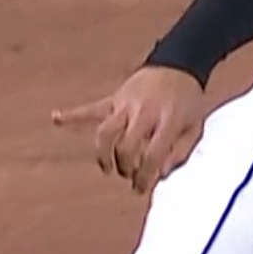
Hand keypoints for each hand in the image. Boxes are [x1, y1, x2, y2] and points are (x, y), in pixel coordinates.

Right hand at [52, 65, 207, 193]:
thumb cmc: (189, 101)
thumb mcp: (196, 127)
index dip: (144, 177)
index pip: (151, 155)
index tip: (140, 188)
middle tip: (128, 174)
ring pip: (105, 132)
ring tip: (107, 167)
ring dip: (102, 154)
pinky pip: (90, 108)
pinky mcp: (114, 98)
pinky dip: (72, 114)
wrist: (180, 65)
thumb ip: (181, 152)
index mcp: (169, 120)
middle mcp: (145, 112)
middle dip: (124, 167)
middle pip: (124, 146)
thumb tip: (161, 174)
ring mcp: (126, 103)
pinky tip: (56, 118)